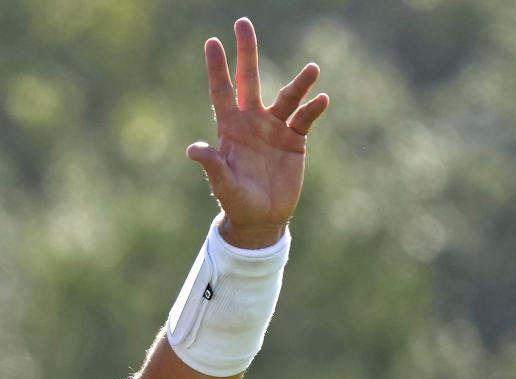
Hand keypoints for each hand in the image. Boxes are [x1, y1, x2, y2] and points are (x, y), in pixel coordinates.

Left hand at [187, 18, 328, 247]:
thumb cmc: (236, 201)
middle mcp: (252, 121)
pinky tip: (321, 100)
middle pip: (249, 80)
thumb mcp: (223, 184)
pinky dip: (313, 109)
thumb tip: (193, 149)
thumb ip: (212, 165)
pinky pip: (305, 119)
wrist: (261, 218)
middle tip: (243, 23)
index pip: (222, 92)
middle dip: (247, 52)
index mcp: (230, 128)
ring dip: (299, 84)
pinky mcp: (295, 140)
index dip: (217, 68)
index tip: (212, 41)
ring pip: (287, 98)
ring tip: (312, 69)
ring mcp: (274, 128)